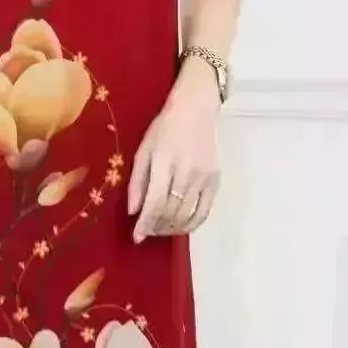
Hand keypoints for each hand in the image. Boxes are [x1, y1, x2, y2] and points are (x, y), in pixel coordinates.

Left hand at [127, 66, 220, 239]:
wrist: (195, 110)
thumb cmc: (164, 128)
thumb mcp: (143, 150)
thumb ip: (137, 182)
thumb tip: (133, 211)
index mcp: (164, 161)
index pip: (155, 201)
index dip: (145, 223)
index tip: (137, 237)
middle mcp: (185, 171)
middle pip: (170, 211)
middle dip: (156, 227)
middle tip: (147, 231)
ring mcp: (203, 177)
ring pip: (186, 214)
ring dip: (171, 228)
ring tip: (160, 229)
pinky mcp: (214, 180)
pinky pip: (204, 211)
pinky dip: (192, 224)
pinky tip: (181, 227)